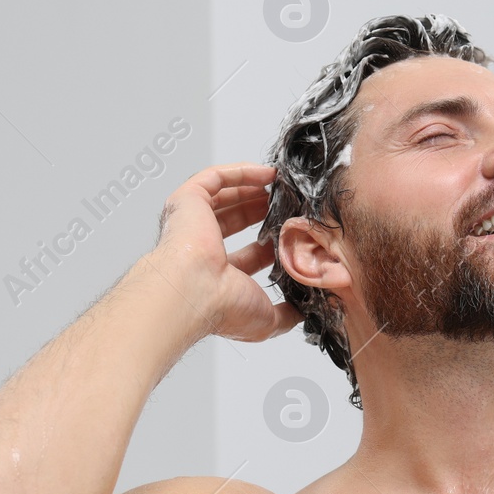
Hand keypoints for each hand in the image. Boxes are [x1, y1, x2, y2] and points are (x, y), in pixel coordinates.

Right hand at [150, 162, 301, 341]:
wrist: (194, 291)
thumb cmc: (221, 307)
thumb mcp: (266, 320)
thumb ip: (287, 315)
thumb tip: (305, 310)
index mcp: (217, 276)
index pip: (248, 255)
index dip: (272, 243)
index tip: (294, 231)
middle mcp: (201, 249)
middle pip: (234, 222)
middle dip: (262, 211)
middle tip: (289, 203)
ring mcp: (192, 223)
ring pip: (224, 197)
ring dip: (253, 189)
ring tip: (281, 185)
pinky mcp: (187, 201)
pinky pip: (214, 178)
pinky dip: (241, 172)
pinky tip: (267, 173)